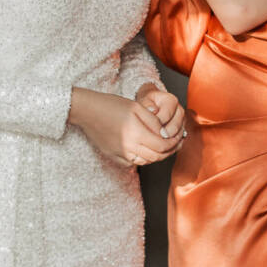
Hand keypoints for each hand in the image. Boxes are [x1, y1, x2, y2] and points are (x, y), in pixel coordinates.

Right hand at [68, 88, 182, 166]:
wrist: (87, 112)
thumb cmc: (112, 105)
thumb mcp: (137, 107)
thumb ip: (154, 121)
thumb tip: (166, 133)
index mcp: (135, 134)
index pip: (162, 145)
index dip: (174, 142)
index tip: (179, 135)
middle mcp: (128, 148)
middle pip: (157, 156)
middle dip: (170, 150)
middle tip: (177, 142)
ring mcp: (121, 155)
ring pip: (148, 161)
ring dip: (160, 155)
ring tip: (167, 144)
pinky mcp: (116, 157)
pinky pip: (136, 161)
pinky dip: (147, 157)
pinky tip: (150, 147)